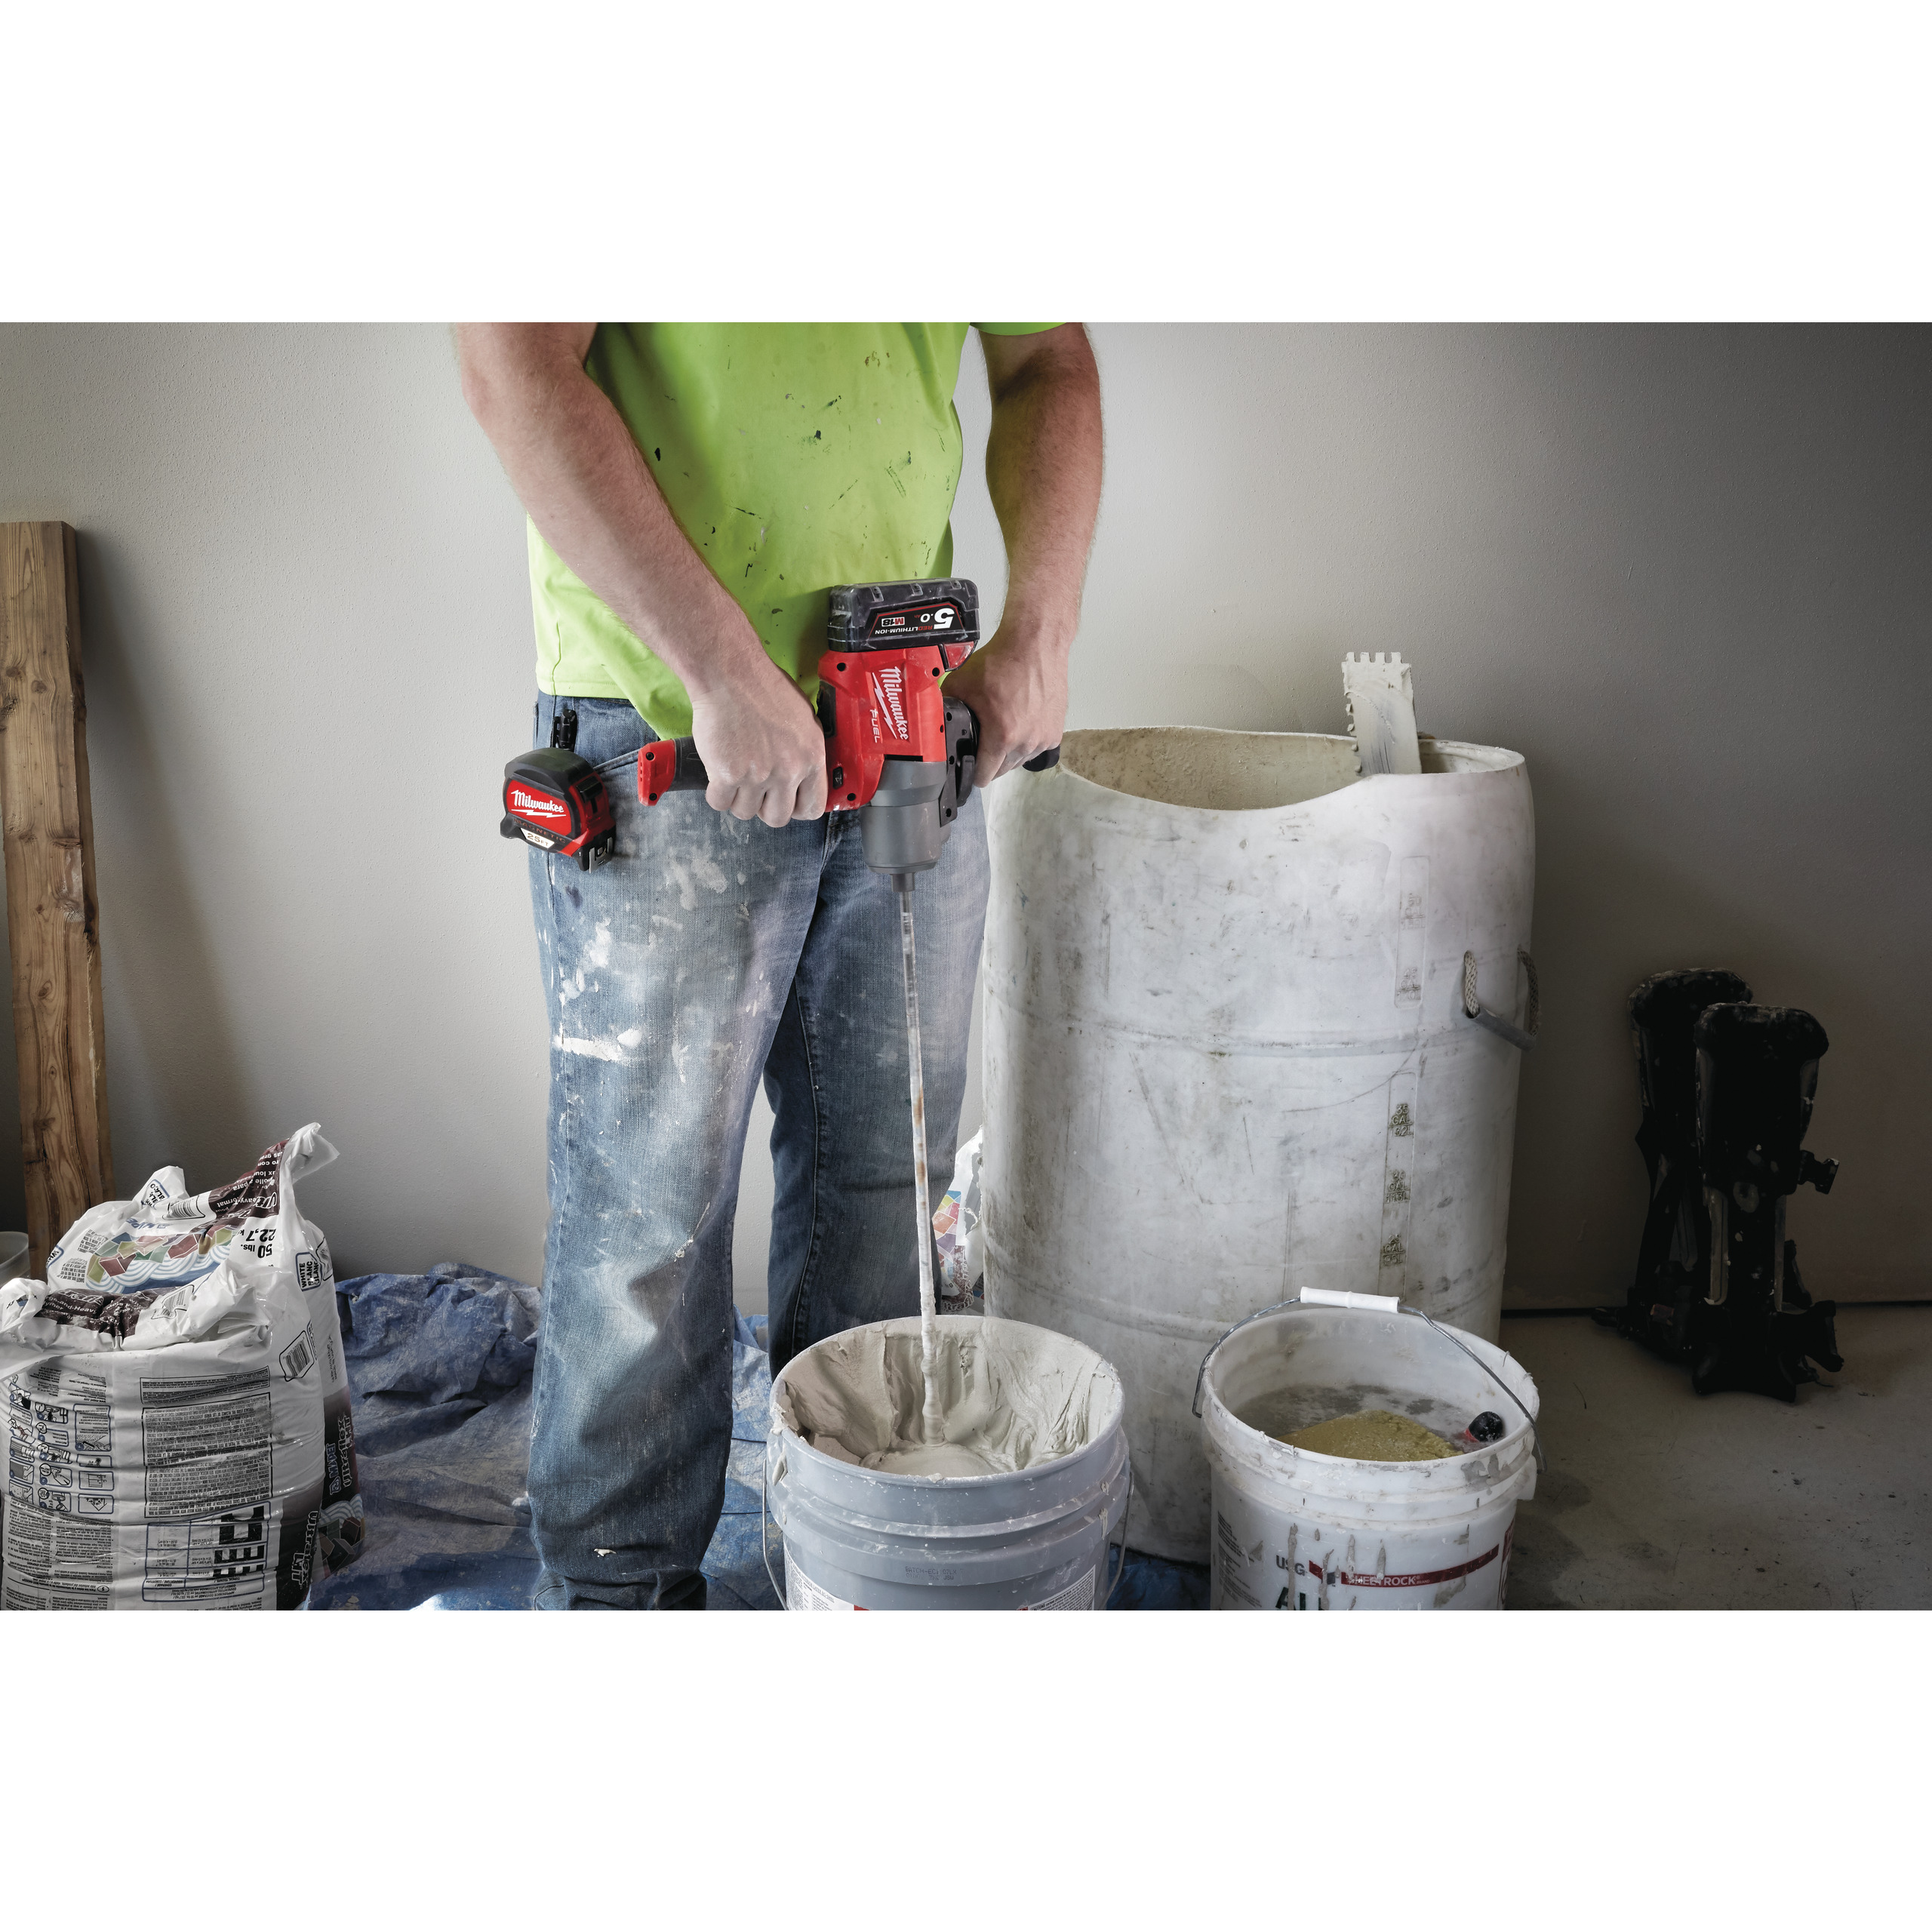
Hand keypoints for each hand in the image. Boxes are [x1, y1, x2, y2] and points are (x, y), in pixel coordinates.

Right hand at [688, 655, 827, 826]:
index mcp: (811, 757)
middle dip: (764, 808)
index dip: (796, 808)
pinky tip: (717, 773)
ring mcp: (758, 775)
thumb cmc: (763, 687)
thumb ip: (804, 751)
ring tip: (734, 773)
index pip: (813, 808)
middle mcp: (788, 770)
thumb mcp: (803, 718)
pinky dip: (716, 793)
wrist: (730, 674)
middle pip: (777, 818)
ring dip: (737, 799)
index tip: (785, 801)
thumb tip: (802, 774)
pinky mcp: (727, 775)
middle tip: (755, 789)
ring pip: (745, 812)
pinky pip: (719, 803)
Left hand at [942, 618, 1070, 780]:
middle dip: (990, 762)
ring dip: (1009, 753)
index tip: (968, 768)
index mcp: (1002, 736)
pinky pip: (1036, 748)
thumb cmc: (1002, 661)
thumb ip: (945, 707)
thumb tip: (932, 720)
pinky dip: (1026, 741)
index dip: (972, 773)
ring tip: (1001, 730)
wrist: (1036, 644)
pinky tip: (1019, 723)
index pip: (984, 776)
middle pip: (1002, 770)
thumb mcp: (961, 683)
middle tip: (982, 744)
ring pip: (1020, 760)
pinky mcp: (1055, 731)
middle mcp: (1026, 742)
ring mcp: (1043, 738)